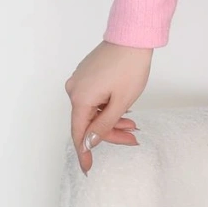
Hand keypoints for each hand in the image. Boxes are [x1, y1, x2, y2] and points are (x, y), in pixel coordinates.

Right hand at [64, 41, 152, 174]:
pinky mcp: (86, 74)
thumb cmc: (129, 68)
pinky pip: (94, 98)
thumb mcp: (120, 102)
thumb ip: (104, 125)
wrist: (132, 38)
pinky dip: (107, 107)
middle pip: (88, 122)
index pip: (79, 133)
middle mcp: (74, 89)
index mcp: (80, 98)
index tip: (87, 168)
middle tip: (132, 138)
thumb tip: (89, 142)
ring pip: (93, 110)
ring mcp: (79, 80)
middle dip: (110, 133)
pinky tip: (123, 109)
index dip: (85, 152)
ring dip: (111, 119)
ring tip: (133, 123)